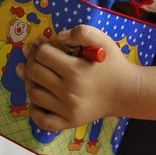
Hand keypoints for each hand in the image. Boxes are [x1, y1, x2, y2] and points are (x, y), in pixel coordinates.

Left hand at [19, 25, 142, 130]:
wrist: (126, 92)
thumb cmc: (112, 64)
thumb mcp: (103, 40)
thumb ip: (82, 32)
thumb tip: (59, 37)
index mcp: (76, 71)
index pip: (42, 55)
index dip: (40, 46)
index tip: (44, 45)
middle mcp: (69, 92)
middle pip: (34, 73)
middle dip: (31, 61)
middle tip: (36, 58)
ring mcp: (68, 110)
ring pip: (33, 95)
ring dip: (30, 82)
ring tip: (34, 75)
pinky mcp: (69, 122)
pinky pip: (42, 120)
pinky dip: (34, 110)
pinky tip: (37, 99)